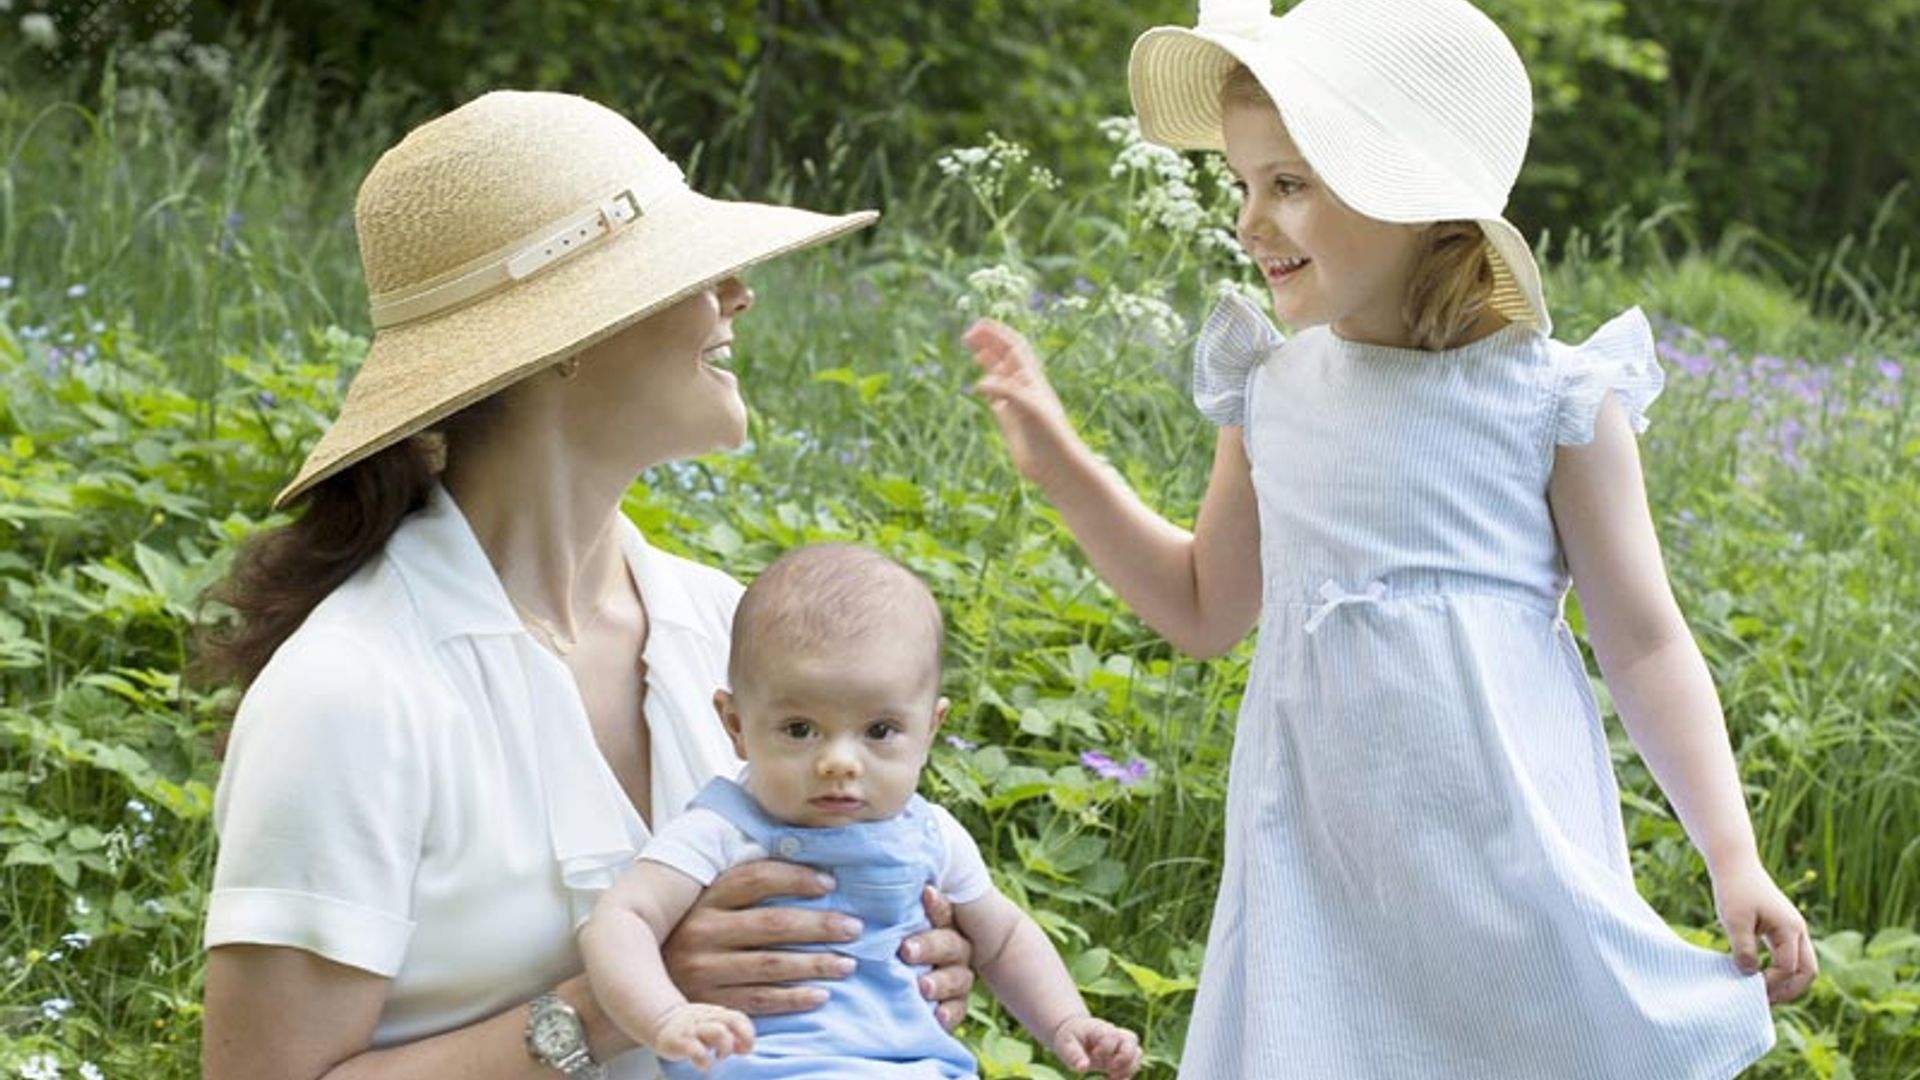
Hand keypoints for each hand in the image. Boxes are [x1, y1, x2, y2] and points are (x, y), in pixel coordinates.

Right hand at [650, 1003, 753, 1071]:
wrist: (662, 1021)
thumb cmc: (693, 1029)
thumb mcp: (712, 1026)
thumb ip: (729, 1034)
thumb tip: (745, 1048)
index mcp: (717, 1014)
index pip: (739, 1018)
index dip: (748, 1033)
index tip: (748, 1049)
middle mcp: (707, 1018)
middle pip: (732, 1020)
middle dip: (743, 1037)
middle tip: (738, 1053)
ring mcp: (694, 1028)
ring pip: (719, 1031)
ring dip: (725, 1047)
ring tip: (719, 1057)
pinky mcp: (680, 1040)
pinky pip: (696, 1049)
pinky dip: (704, 1060)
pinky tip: (705, 1067)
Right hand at [662, 861, 859, 1014]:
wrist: (634, 984)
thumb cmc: (686, 935)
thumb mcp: (703, 904)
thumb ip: (741, 887)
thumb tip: (804, 869)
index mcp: (705, 899)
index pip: (756, 879)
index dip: (796, 878)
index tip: (830, 884)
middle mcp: (703, 932)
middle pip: (772, 924)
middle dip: (819, 925)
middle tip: (853, 928)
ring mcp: (705, 969)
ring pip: (771, 965)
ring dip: (815, 964)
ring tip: (847, 963)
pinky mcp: (710, 1001)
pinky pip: (760, 1000)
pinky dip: (794, 998)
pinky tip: (821, 994)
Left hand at [901, 885, 975, 1030]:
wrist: (903, 984)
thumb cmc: (892, 945)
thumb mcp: (892, 927)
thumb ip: (888, 913)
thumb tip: (865, 882)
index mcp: (940, 925)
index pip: (942, 911)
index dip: (936, 903)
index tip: (925, 893)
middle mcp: (953, 949)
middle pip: (950, 944)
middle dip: (929, 946)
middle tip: (906, 950)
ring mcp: (957, 976)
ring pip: (957, 977)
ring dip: (940, 981)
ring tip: (922, 986)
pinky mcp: (955, 1004)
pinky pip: (959, 1009)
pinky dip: (949, 1013)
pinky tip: (938, 1017)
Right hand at [964, 318, 1083, 488]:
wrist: (1055, 465)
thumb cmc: (1049, 435)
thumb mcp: (1027, 409)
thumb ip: (1005, 392)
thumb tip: (979, 384)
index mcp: (1031, 378)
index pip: (1013, 346)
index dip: (996, 333)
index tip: (977, 326)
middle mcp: (1024, 386)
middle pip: (1004, 355)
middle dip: (988, 341)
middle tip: (966, 335)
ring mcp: (1016, 401)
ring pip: (999, 372)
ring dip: (987, 358)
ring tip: (971, 347)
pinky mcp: (1010, 418)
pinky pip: (996, 395)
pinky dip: (986, 384)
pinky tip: (978, 382)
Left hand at [1050, 1014, 1142, 1078]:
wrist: (1076, 1034)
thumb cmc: (1070, 1037)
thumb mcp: (1065, 1044)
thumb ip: (1073, 1055)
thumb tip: (1083, 1068)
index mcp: (1101, 1029)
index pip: (1112, 1036)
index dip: (1105, 1050)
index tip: (1093, 1055)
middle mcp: (1115, 1035)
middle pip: (1132, 1040)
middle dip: (1124, 1058)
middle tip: (1109, 1068)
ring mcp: (1120, 1046)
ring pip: (1137, 1053)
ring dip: (1129, 1068)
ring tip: (1111, 1076)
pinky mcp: (1121, 1057)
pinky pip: (1134, 1064)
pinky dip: (1127, 1074)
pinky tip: (1111, 1079)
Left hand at [1712, 858, 1816, 1002]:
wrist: (1735, 864)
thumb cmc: (1734, 890)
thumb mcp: (1734, 920)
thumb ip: (1743, 948)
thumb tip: (1749, 975)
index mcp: (1790, 928)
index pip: (1789, 967)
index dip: (1772, 983)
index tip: (1750, 990)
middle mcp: (1798, 930)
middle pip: (1808, 971)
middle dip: (1790, 990)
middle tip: (1765, 1002)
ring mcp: (1793, 929)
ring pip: (1803, 966)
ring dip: (1788, 983)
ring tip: (1764, 995)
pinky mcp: (1783, 929)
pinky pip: (1791, 957)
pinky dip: (1782, 971)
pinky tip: (1760, 976)